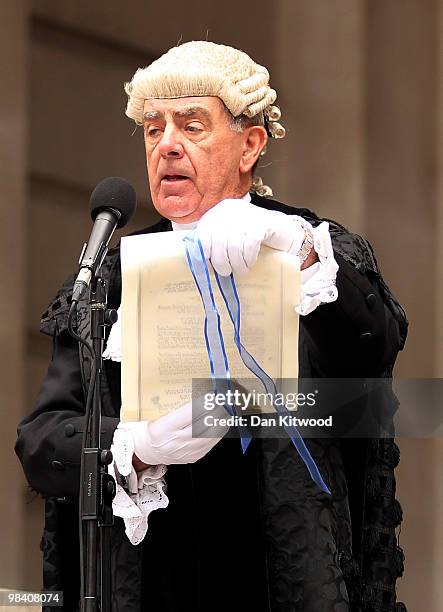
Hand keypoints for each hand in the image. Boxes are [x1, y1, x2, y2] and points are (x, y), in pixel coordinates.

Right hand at [122, 399, 228, 466]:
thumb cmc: (156, 429)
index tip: (212, 396)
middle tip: (223, 401)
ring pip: (210, 435)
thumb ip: (181, 408)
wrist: (150, 450)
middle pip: (202, 424)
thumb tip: (204, 398)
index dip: (204, 404)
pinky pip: (211, 444)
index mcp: (164, 427)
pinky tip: (221, 424)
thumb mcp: (162, 415)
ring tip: (226, 410)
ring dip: (220, 421)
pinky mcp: (193, 457)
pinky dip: (219, 432)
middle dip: (216, 411)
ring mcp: (185, 451)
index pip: (189, 414)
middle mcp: (175, 441)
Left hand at [196, 198, 311, 275]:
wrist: (280, 229)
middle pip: (218, 242)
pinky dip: (249, 258)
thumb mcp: (228, 237)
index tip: (206, 270)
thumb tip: (200, 265)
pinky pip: (250, 245)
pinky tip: (250, 262)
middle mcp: (230, 211)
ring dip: (237, 263)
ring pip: (234, 245)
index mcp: (217, 214)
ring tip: (241, 270)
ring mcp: (247, 215)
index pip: (202, 236)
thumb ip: (214, 245)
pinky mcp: (262, 223)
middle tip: (226, 272)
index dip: (202, 255)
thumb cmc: (250, 238)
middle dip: (221, 262)